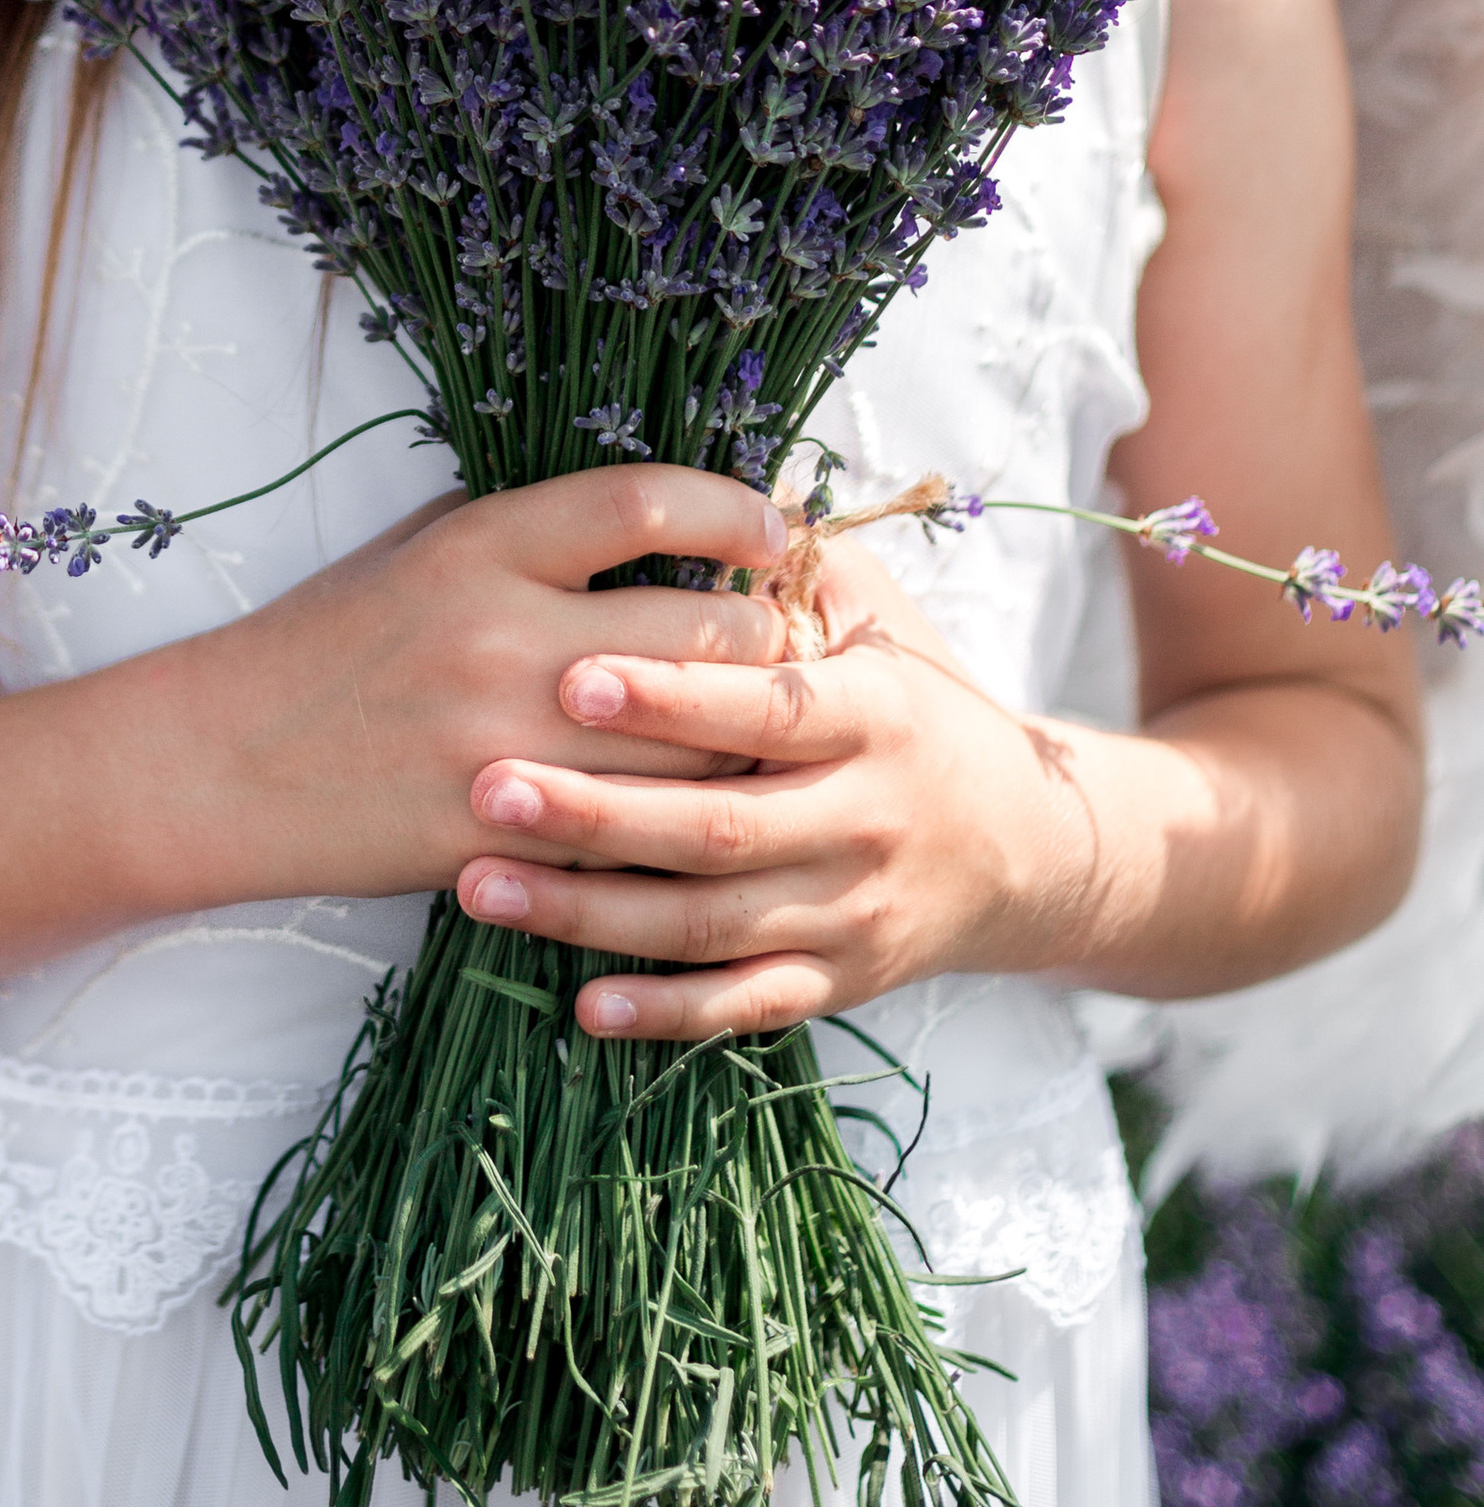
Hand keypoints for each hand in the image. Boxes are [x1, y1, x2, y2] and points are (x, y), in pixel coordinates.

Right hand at [188, 464, 791, 908]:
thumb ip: (530, 529)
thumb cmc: (329, 639)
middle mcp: (502, 640)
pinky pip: (642, 835)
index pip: (643, 504)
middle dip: (766, 637)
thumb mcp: (418, 548)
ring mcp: (509, 749)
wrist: (227, 764)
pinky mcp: (509, 841)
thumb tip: (664, 519)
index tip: (771, 529)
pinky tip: (703, 804)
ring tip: (766, 725)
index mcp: (479, 547)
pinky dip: (686, 820)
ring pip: (697, 749)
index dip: (731, 511)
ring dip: (747, 738)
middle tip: (783, 638)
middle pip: (704, 634)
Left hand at [451, 532, 1095, 1037]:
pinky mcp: (838, 982)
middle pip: (720, 827)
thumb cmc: (917, 703)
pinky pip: (743, 1006)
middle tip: (487, 784)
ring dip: (591, 913)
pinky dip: (665, 1012)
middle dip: (597, 813)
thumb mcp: (878, 618)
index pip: (765, 707)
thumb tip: (710, 494)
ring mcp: (850, 912)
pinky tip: (581, 1002)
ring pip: (712, 924)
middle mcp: (866, 820)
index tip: (572, 675)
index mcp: (875, 715)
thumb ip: (795, 566)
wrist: (1025, 846)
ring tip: (481, 883)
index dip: (672, 698)